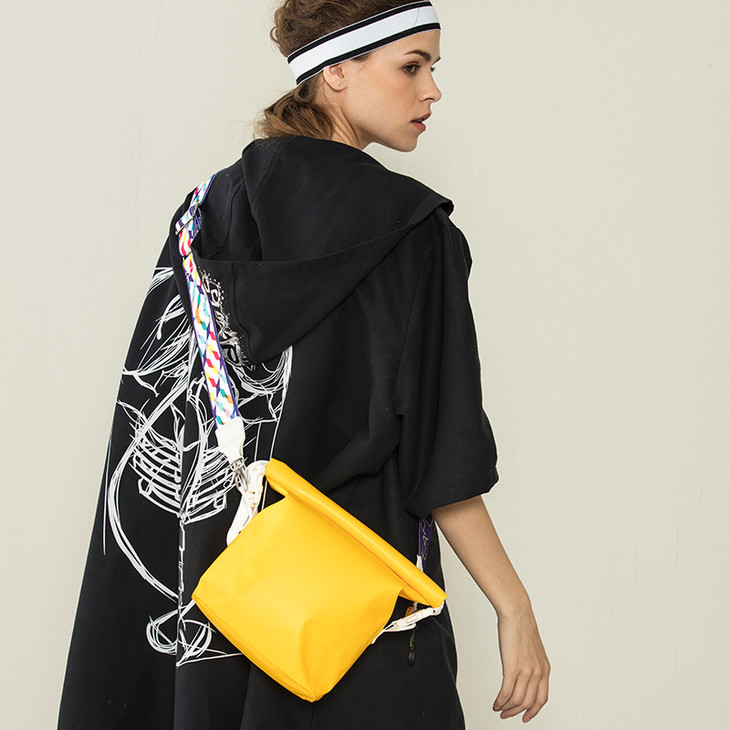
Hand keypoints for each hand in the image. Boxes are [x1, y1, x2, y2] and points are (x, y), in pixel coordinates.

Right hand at [493, 605, 549, 721]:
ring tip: (498, 708)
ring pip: (517, 701)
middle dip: (516, 712)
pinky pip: (507, 693)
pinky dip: (500, 701)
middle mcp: (538, 673)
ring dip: (506, 708)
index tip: (525, 717)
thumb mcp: (532, 649)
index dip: (533, 711)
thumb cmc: (521, 626)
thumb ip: (531, 664)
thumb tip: (522, 675)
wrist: (517, 613)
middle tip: (506, 715)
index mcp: (545, 669)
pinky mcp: (513, 668)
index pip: (541, 699)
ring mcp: (526, 671)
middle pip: (528, 703)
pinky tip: (495, 702)